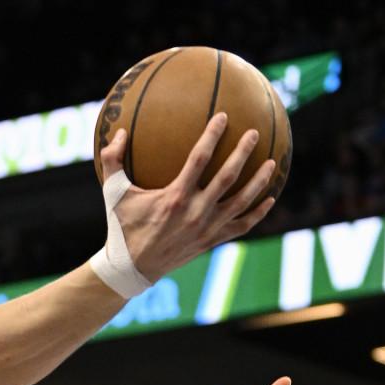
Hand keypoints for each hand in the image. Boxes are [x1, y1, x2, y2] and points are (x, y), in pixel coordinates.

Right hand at [98, 113, 276, 280]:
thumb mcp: (112, 193)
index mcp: (175, 196)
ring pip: (242, 202)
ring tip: (272, 162)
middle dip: (243, 152)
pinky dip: (258, 213)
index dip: (212, 135)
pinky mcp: (212, 241)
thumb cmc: (122, 227)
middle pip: (228, 176)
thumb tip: (119, 131)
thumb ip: (112, 160)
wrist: (133, 268)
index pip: (199, 158)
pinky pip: (242, 225)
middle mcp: (196, 211)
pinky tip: (271, 199)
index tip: (224, 116)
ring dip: (259, 181)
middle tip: (255, 133)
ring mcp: (207, 228)